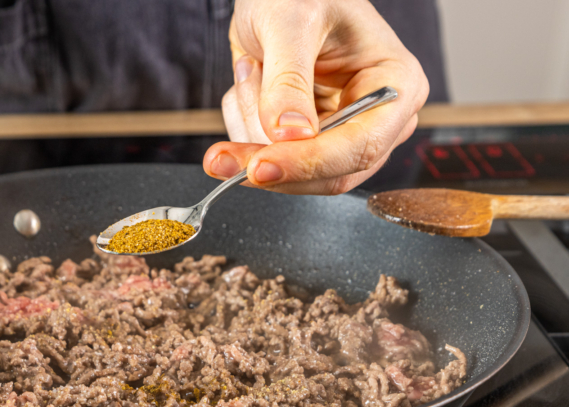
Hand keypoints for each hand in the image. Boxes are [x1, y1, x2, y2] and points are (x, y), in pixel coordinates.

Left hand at [204, 0, 428, 194]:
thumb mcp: (291, 22)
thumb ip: (289, 81)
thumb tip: (292, 136)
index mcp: (395, 85)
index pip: (360, 147)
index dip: (308, 164)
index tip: (260, 167)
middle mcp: (375, 118)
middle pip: (326, 175)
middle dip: (267, 160)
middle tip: (220, 155)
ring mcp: (340, 134)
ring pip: (289, 173)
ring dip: (250, 128)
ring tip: (251, 68)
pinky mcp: (305, 142)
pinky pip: (266, 159)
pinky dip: (243, 124)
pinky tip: (251, 81)